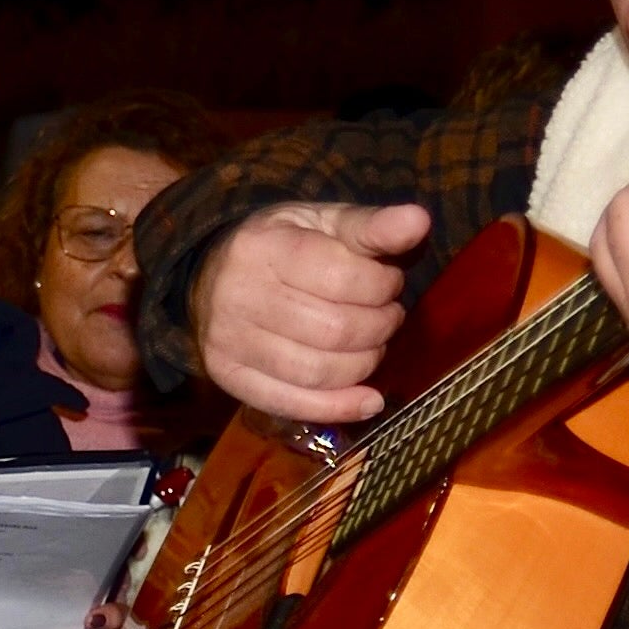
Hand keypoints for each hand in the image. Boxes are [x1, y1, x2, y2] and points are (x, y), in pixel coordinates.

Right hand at [195, 200, 431, 425]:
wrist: (209, 275)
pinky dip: (340, 408)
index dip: (384, 286)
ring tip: (371, 345)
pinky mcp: (227, 376)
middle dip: (379, 326)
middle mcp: (238, 295)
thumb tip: (418, 221)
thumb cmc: (281, 246)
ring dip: (365, 364)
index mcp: (264, 247)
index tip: (388, 282)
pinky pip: (293, 404)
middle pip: (336, 331)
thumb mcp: (323, 223)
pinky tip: (369, 400)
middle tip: (385, 316)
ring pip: (320, 372)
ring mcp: (228, 341)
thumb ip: (371, 226)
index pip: (345, 279)